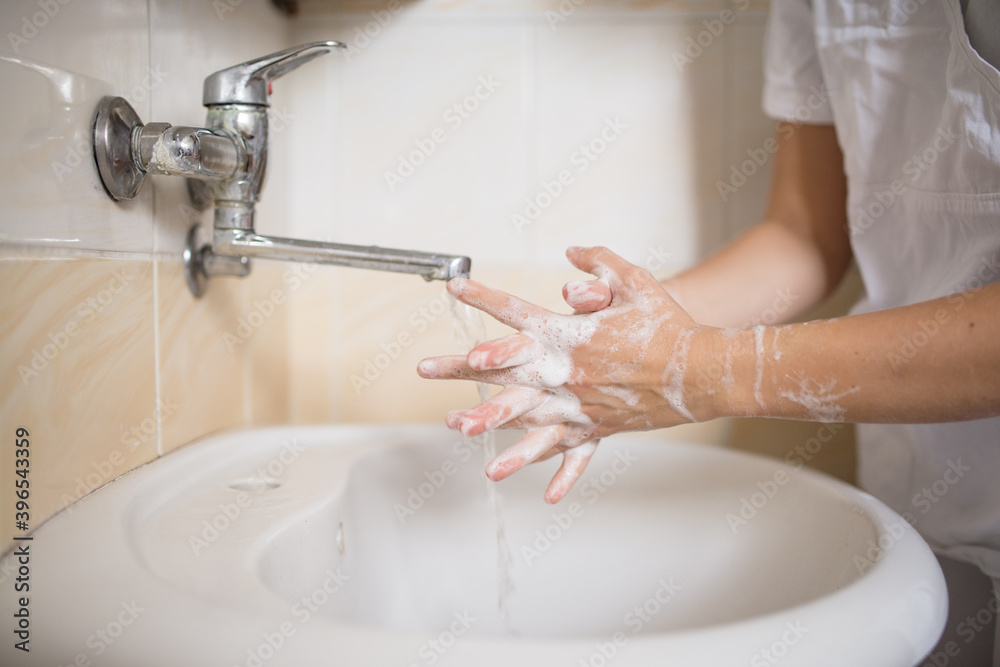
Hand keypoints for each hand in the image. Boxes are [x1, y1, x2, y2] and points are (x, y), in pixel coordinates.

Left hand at [418, 246, 714, 502]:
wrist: (704, 371)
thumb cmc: (669, 326)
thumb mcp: (636, 283)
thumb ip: (600, 266)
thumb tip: (573, 255)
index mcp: (568, 336)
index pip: (515, 313)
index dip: (483, 299)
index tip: (455, 288)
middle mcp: (564, 374)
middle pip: (502, 372)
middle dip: (458, 370)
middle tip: (424, 369)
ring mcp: (579, 406)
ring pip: (525, 420)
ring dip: (490, 427)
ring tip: (459, 433)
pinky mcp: (600, 427)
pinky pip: (576, 454)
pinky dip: (563, 474)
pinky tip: (546, 497)